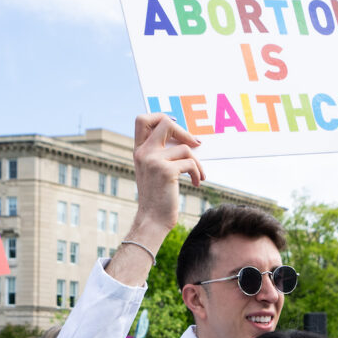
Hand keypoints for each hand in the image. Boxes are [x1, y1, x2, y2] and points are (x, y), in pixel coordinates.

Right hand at [107, 115, 203, 285]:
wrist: (152, 220)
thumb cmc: (157, 198)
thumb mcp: (154, 172)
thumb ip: (161, 154)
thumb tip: (186, 140)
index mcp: (139, 151)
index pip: (142, 119)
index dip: (160, 117)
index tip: (175, 126)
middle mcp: (144, 153)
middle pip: (165, 122)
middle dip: (185, 131)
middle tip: (196, 144)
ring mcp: (154, 161)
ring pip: (185, 148)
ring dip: (197, 162)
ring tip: (198, 175)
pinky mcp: (166, 171)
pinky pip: (190, 163)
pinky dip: (198, 173)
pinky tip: (197, 183)